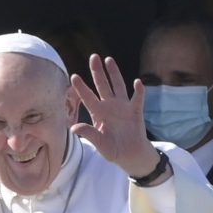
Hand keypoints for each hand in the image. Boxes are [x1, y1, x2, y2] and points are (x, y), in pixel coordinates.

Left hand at [69, 54, 160, 179]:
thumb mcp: (100, 144)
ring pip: (118, 86)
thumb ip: (89, 134)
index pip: (88, 98)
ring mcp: (123, 107)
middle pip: (102, 85)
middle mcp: (109, 106)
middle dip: (97, 72)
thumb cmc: (113, 150)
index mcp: (98, 113)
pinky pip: (137, 98)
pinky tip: (137, 82)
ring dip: (114, 73)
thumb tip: (73, 128)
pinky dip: (138, 91)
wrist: (131, 155)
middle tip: (93, 57)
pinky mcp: (135, 111)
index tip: (74, 76)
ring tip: (109, 60)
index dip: (81, 87)